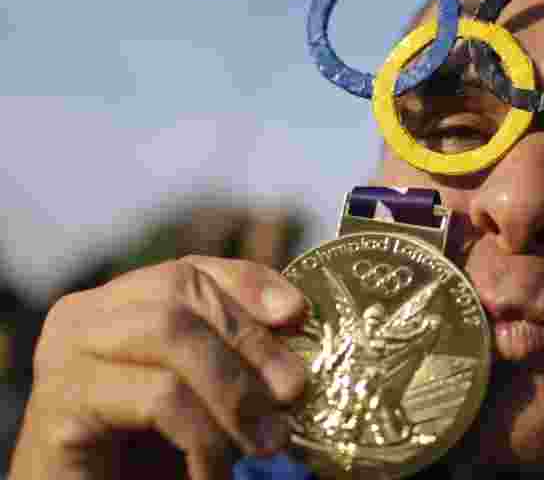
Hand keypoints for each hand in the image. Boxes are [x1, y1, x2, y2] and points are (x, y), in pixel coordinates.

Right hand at [8, 256, 307, 479]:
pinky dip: (203, 435)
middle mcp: (85, 318)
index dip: (249, 284)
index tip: (298, 314)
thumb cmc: (148, 459)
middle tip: (295, 393)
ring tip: (267, 441)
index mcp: (120, 306)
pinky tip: (214, 472)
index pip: (191, 271)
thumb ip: (235, 357)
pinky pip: (157, 397)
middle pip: (182, 292)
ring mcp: (64, 357)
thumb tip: (298, 329)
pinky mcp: (58, 407)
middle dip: (251, 340)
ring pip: (171, 334)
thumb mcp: (202, 396)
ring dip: (234, 390)